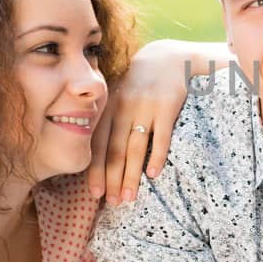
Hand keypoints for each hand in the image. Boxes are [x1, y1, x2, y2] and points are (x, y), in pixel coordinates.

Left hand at [88, 39, 198, 202]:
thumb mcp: (118, 96)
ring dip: (131, 174)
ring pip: (135, 147)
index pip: (98, 144)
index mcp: (108, 108)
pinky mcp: (167, 106)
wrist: (167, 58)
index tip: (94, 194)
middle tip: (113, 203)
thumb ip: (107, 121)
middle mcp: (123, 108)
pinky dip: (157, 155)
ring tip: (130, 197)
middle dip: (112, 179)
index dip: (95, 170)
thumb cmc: (139, 84)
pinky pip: (161, 135)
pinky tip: (153, 174)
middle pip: (115, 150)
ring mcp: (145, 107)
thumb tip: (97, 157)